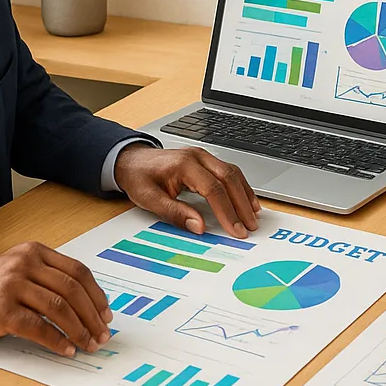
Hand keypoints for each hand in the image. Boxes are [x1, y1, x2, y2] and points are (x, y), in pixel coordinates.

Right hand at [0, 241, 112, 357]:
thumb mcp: (20, 269)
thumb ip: (49, 277)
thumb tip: (87, 305)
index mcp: (35, 251)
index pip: (77, 271)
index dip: (96, 294)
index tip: (106, 314)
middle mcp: (25, 263)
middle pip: (72, 289)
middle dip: (92, 315)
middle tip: (102, 334)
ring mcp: (12, 285)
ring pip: (59, 308)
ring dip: (79, 330)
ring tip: (88, 344)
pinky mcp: (1, 310)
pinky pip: (38, 327)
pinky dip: (57, 341)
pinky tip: (66, 349)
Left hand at [114, 143, 260, 238]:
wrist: (132, 160)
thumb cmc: (139, 178)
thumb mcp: (149, 199)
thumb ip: (175, 213)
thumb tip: (199, 226)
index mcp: (183, 164)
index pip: (213, 189)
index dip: (227, 211)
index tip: (235, 230)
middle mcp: (197, 156)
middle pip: (228, 178)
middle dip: (241, 204)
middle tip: (250, 226)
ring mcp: (202, 156)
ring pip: (232, 172)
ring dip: (244, 194)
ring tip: (253, 215)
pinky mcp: (205, 160)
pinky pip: (228, 171)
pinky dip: (239, 186)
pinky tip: (246, 199)